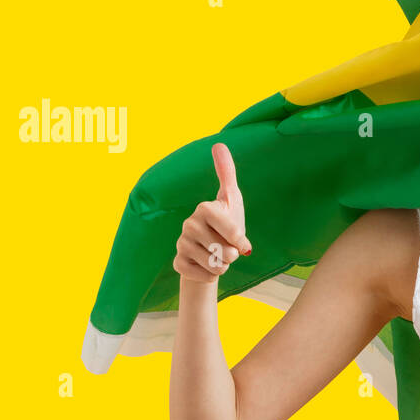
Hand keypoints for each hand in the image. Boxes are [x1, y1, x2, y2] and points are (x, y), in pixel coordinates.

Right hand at [173, 142, 252, 282]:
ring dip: (223, 265)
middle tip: (228, 247)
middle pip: (222, 248)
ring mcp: (181, 244)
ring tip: (219, 256)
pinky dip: (212, 276)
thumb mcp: (232, 199)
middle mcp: (188, 224)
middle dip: (232, 254)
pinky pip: (204, 276)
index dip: (237, 236)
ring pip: (214, 264)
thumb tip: (218, 143)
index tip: (241, 239)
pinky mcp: (178, 263)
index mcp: (203, 209)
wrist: (213, 252)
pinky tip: (207, 266)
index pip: (227, 226)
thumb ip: (227, 173)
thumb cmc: (226, 224)